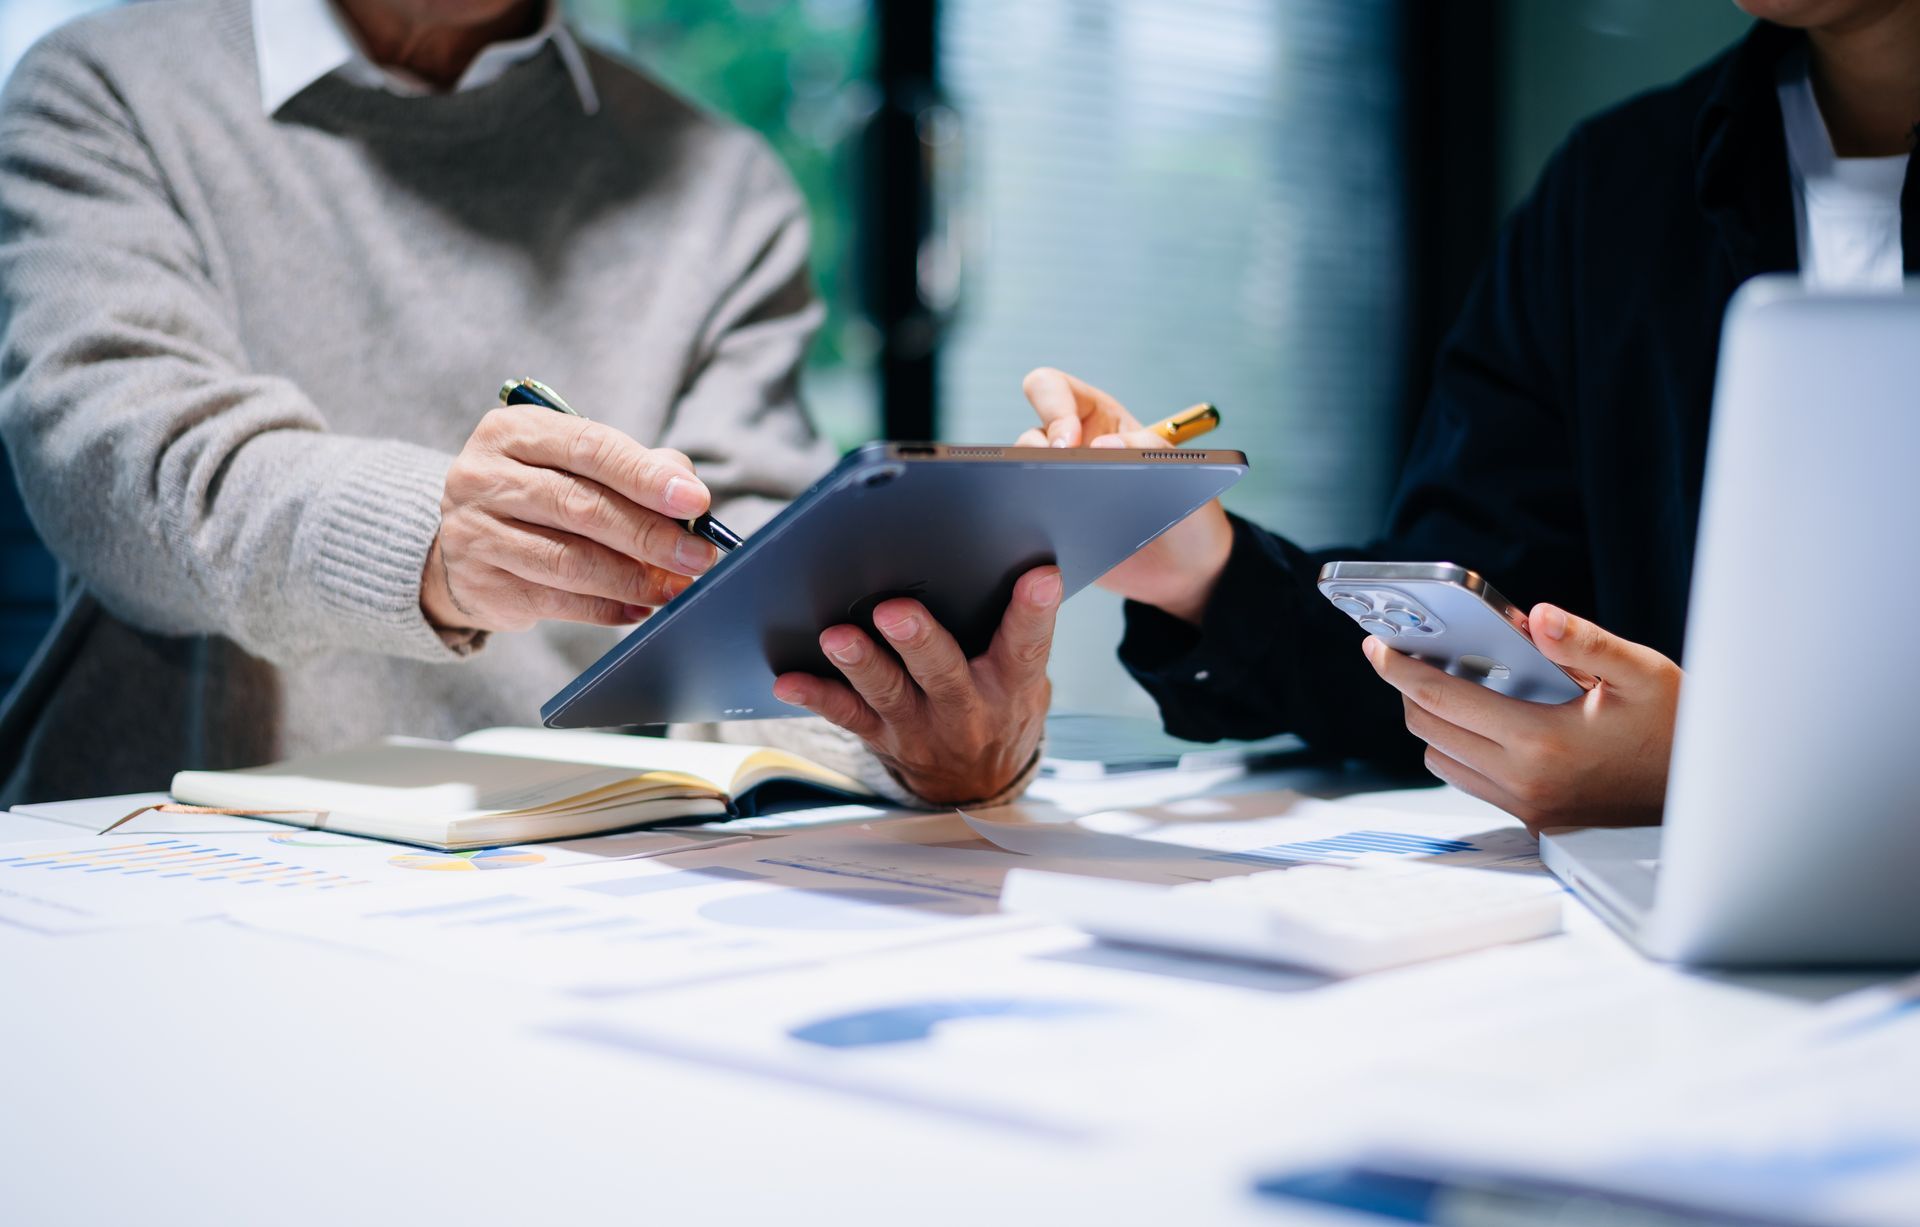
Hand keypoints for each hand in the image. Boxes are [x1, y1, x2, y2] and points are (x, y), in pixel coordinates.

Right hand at [422, 408, 720, 631]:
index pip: (590, 447)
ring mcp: (475, 533)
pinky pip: (556, 602)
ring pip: (569, 561)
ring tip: (675, 587)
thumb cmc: (538, 493)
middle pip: (581, 507)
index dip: (647, 476)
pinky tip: (639, 607)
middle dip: (650, 535)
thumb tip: (689, 494)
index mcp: (514, 432)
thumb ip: (634, 469)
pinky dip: (607, 608)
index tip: (696, 502)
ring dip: (633, 578)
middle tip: (696, 555)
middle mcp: (484, 477)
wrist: (466, 541)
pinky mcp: (480, 585)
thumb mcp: (574, 464)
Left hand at [770, 566, 1062, 804]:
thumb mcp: (1025, 679)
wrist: (978, 786)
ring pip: (889, 693)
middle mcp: (967, 710)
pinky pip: (846, 715)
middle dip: (919, 641)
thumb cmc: (999, 707)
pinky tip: (788, 681)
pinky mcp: (882, 735)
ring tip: (837, 638)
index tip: (1041, 577)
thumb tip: (1005, 562)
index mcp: (1011, 686)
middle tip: (896, 610)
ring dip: (861, 664)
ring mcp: (921, 726)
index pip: (1028, 646)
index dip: (1035, 612)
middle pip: (944, 674)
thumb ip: (1011, 633)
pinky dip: (817, 697)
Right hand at [1016, 367, 1231, 622]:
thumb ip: (1152, 449)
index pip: (1053, 389)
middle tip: (1056, 476)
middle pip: (1026, 433)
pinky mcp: (1051, 525)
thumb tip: (1101, 445)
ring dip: (1032, 489)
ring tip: (1056, 512)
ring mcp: (1058, 488)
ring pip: (1019, 477)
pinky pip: (1024, 517)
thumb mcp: (1186, 472)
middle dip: (1034, 451)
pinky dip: (1028, 524)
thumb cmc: (1189, 513)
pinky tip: (1050, 539)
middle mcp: (1071, 450)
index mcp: (1100, 420)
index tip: (1070, 443)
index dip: (1051, 407)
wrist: (1187, 570)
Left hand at [1362, 603, 1682, 832]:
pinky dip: (1461, 749)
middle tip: (1407, 655)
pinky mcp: (1534, 820)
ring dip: (1434, 723)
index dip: (1399, 668)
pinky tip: (1486, 719)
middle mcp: (1524, 782)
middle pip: (1429, 730)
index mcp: (1541, 742)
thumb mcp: (1640, 672)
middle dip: (1408, 690)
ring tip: (1451, 684)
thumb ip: (1584, 642)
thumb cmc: (1677, 727)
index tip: (1376, 644)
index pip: (1441, 699)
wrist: (1707, 792)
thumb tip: (1538, 616)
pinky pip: (1471, 781)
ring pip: (1442, 760)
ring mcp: (1527, 806)